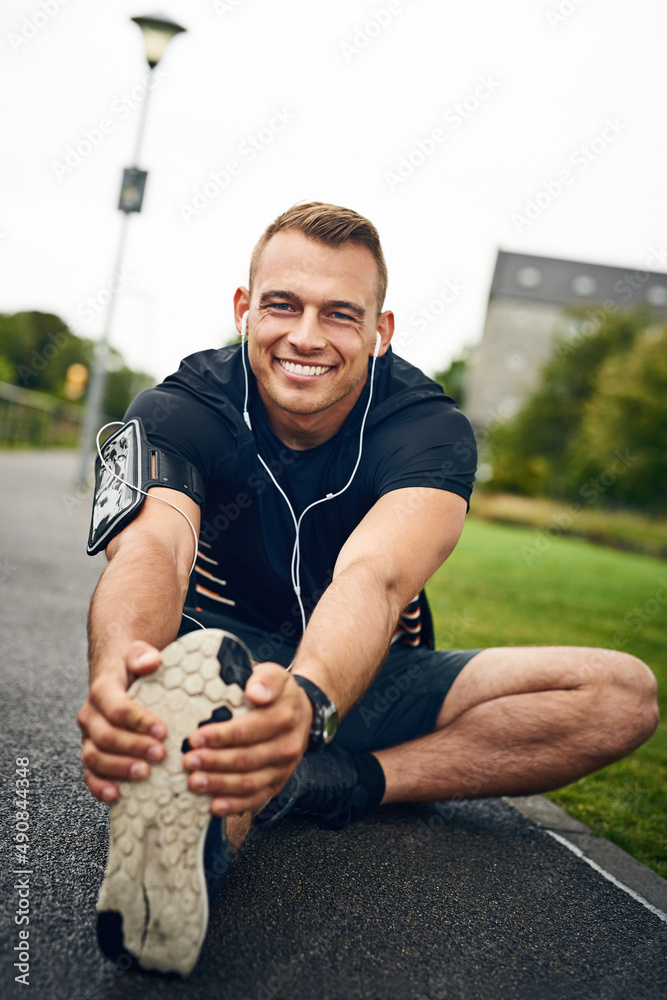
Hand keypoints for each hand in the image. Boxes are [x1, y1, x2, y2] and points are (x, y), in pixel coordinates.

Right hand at [76, 641, 168, 803]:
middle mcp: (90, 715)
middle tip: (161, 754)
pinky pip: (89, 775)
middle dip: (134, 748)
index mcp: (102, 690)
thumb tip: (149, 661)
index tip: (163, 730)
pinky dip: (100, 788)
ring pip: (95, 758)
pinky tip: (118, 796)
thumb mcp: (138, 654)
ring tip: (146, 773)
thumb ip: (142, 655)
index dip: (138, 721)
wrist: (116, 674)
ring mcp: (89, 738)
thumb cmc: (131, 667)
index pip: (116, 707)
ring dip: (120, 769)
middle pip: (106, 736)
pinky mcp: (92, 754)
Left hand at [182, 663, 312, 815]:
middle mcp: (287, 746)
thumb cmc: (278, 693)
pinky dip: (235, 805)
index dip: (220, 736)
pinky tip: (215, 806)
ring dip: (219, 784)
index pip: (248, 730)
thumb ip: (265, 680)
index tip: (195, 738)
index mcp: (284, 716)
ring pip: (249, 782)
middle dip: (214, 762)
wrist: (302, 714)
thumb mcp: (274, 675)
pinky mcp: (278, 783)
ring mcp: (283, 768)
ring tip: (194, 782)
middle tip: (188, 761)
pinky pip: (256, 798)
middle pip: (246, 759)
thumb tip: (255, 692)